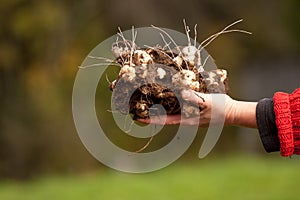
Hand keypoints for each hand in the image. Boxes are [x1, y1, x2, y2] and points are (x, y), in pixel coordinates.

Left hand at [137, 90, 257, 127]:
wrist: (232, 112)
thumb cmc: (220, 108)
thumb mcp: (207, 102)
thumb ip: (194, 98)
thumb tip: (181, 93)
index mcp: (186, 120)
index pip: (164, 121)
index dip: (150, 120)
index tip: (137, 118)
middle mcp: (185, 119)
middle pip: (164, 117)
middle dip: (151, 114)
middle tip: (137, 109)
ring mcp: (189, 116)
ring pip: (170, 112)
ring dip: (159, 109)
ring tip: (147, 103)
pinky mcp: (193, 111)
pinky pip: (178, 108)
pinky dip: (169, 104)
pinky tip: (166, 98)